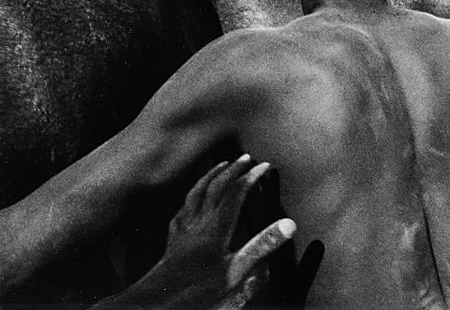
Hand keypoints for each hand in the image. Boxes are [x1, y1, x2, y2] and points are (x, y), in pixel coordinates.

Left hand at [96, 156, 317, 308]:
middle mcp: (199, 222)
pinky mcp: (173, 240)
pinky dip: (190, 197)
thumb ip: (262, 246)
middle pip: (215, 187)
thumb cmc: (197, 290)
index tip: (264, 166)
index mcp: (217, 228)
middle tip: (245, 158)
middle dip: (232, 170)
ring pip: (196, 193)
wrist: (158, 302)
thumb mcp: (236, 271)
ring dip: (210, 176)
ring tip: (219, 165)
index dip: (252, 176)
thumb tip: (288, 224)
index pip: (236, 192)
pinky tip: (191, 200)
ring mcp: (184, 229)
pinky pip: (182, 209)